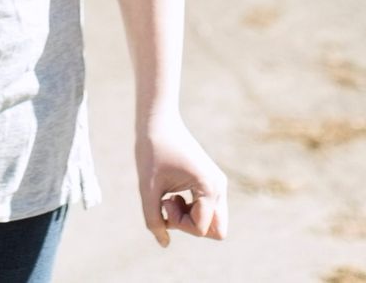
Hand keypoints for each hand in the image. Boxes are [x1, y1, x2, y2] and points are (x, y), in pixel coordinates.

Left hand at [138, 113, 228, 246]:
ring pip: (212, 221)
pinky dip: (190, 210)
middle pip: (217, 231)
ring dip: (189, 218)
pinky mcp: (211, 181)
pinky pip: (207, 209)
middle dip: (191, 227)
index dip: (178, 224)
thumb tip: (164, 243)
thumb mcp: (147, 188)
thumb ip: (153, 219)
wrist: (158, 121)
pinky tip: (174, 192)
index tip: (163, 201)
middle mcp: (219, 186)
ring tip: (170, 197)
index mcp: (209, 186)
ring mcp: (217, 183)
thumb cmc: (152, 150)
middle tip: (171, 205)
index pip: (201, 229)